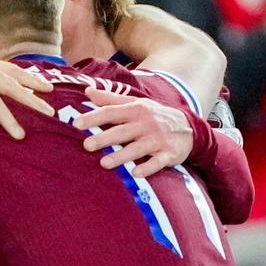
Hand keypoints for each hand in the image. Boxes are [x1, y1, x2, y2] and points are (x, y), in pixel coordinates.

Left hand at [74, 87, 191, 176]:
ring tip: (104, 163)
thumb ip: (110, 99)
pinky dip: (148, 168)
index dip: (94, 117)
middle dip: (104, 138)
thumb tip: (87, 91)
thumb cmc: (154, 116)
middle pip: (122, 131)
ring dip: (121, 156)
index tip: (76, 123)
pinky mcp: (169, 153)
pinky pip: (158, 162)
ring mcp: (158, 139)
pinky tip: (136, 174)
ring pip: (138, 148)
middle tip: (86, 145)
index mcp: (135, 110)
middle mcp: (146, 124)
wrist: (189, 127)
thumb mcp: (135, 103)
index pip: (111, 112)